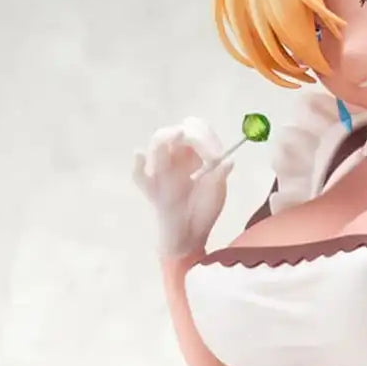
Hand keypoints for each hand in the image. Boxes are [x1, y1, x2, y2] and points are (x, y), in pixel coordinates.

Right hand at [133, 117, 232, 256]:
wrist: (191, 235)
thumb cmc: (203, 210)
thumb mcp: (217, 190)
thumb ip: (220, 174)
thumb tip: (229, 160)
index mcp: (191, 154)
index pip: (195, 130)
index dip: (206, 136)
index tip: (217, 156)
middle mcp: (174, 157)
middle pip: (175, 132)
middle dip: (191, 135)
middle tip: (205, 150)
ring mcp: (161, 171)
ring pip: (157, 145)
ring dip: (166, 137)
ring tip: (178, 134)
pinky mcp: (152, 189)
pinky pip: (139, 176)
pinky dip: (138, 166)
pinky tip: (139, 156)